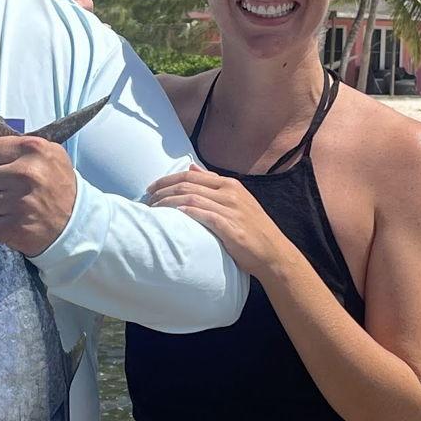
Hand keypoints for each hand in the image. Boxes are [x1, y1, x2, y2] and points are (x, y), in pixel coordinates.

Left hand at [0, 134, 78, 254]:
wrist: (78, 223)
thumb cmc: (59, 187)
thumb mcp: (50, 154)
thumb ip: (18, 146)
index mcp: (34, 149)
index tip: (2, 170)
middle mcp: (26, 173)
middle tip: (12, 192)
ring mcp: (20, 202)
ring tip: (14, 208)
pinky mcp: (15, 228)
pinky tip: (10, 223)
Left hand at [146, 164, 291, 279]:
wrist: (273, 253)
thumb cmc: (251, 228)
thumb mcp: (236, 199)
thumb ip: (213, 183)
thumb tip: (192, 167)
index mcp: (229, 184)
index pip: (190, 175)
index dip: (167, 179)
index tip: (151, 188)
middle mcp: (230, 193)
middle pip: (187, 184)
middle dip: (163, 190)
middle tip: (147, 199)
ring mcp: (231, 210)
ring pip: (191, 198)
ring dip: (168, 202)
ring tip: (153, 209)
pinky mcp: (231, 227)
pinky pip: (204, 215)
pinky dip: (187, 212)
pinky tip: (174, 214)